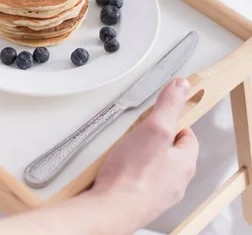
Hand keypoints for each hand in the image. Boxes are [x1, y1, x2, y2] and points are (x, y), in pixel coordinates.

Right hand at [93, 79, 198, 233]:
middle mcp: (174, 182)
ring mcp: (156, 194)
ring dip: (141, 156)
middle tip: (140, 130)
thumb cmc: (132, 176)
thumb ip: (169, 106)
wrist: (109, 209)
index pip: (188, 137)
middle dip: (155, 140)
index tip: (164, 115)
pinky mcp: (138, 201)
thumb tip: (182, 86)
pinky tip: (116, 167)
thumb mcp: (155, 128)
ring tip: (125, 148)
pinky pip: (137, 180)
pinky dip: (129, 172)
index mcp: (184, 164)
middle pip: (170, 152)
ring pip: (153, 167)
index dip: (175, 122)